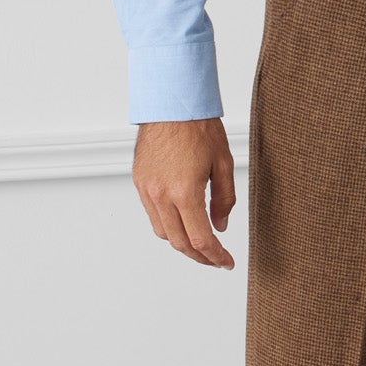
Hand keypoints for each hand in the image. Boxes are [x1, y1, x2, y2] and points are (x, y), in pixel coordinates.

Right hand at [132, 118, 236, 268]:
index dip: (215, 256)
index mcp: (184, 192)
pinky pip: (152, 214)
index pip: (200, 239)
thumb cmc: (198, 127)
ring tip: (201, 243)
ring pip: (162, 232)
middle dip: (199, 256)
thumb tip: (220, 227)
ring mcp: (146, 189)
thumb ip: (224, 200)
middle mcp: (160, 194)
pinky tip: (183, 222)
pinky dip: (168, 224)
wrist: (171, 102)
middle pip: (179, 242)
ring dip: (182, 242)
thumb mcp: (223, 164)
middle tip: (216, 259)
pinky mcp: (139, 181)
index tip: (226, 262)